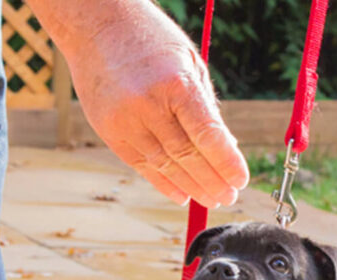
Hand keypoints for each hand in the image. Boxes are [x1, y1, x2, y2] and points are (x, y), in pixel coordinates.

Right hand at [38, 1, 248, 207]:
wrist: (95, 23)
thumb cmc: (150, 39)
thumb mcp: (188, 62)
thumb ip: (205, 105)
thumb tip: (225, 147)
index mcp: (175, 83)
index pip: (207, 134)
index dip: (226, 162)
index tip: (241, 180)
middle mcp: (148, 104)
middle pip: (186, 156)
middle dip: (212, 181)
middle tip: (229, 196)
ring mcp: (125, 120)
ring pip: (164, 165)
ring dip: (191, 186)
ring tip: (211, 198)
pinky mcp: (109, 131)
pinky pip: (140, 165)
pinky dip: (163, 182)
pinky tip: (181, 194)